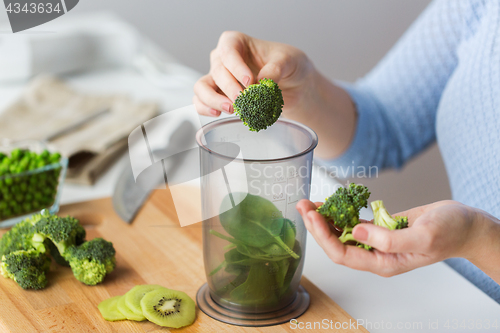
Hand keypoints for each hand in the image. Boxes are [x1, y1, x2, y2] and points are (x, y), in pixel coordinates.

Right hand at [193, 31, 314, 116]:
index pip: (228, 50)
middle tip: (244, 100)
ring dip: (213, 100)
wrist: (292, 85)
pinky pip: (201, 102)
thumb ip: (277, 67)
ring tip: (232, 109)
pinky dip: (205, 109)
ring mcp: (217, 79)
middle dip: (230, 87)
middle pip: (217, 71)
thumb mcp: (289, 61)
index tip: (250, 81)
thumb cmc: (288, 66)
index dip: (236, 67)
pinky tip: (219, 114)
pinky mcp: (217, 96)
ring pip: (202, 87)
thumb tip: (263, 80)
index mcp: (236, 42)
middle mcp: (222, 59)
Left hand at [296, 199, 486, 276]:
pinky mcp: (379, 229)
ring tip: (308, 203)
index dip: (324, 236)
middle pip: (336, 244)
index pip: (343, 254)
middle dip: (317, 226)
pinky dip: (340, 213)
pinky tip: (329, 203)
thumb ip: (390, 239)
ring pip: (341, 233)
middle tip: (302, 205)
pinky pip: (353, 223)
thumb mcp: (424, 237)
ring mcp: (376, 242)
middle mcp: (375, 255)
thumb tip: (357, 231)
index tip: (312, 216)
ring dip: (324, 219)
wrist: (465, 224)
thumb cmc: (450, 232)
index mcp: (383, 262)